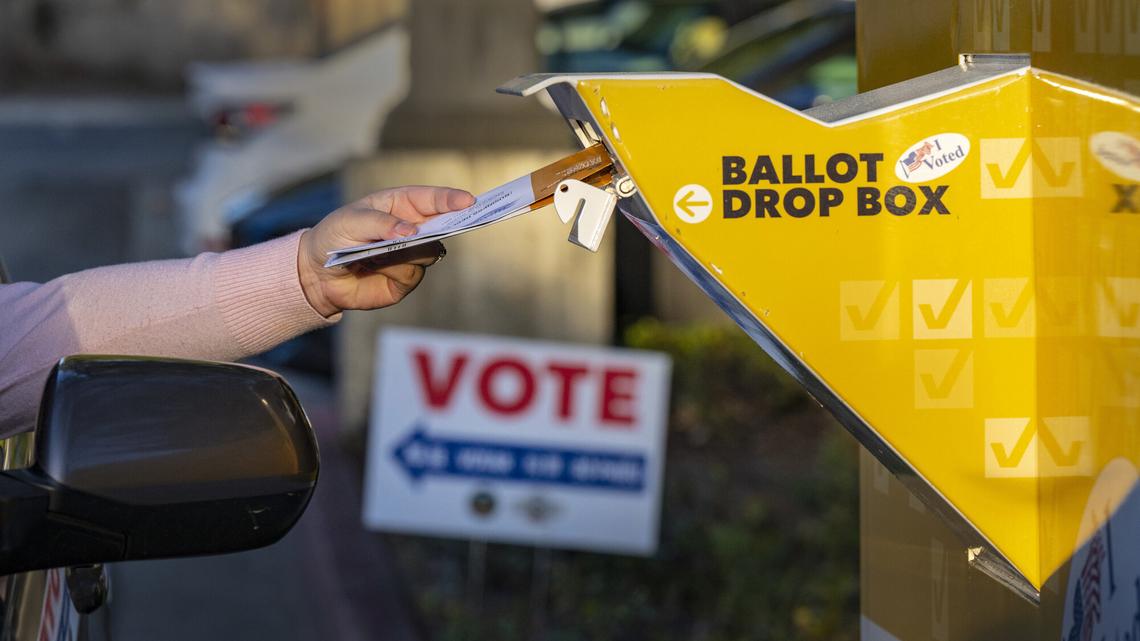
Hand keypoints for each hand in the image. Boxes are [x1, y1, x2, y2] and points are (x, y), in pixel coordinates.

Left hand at [298, 186, 474, 316]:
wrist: (318, 274)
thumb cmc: (333, 236)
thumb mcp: (350, 221)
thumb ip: (381, 223)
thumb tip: (411, 232)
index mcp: (399, 205)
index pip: (430, 199)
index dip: (450, 199)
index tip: (468, 201)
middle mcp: (410, 228)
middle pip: (442, 225)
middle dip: (454, 223)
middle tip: (467, 220)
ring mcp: (410, 254)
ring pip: (429, 252)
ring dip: (411, 250)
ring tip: (382, 251)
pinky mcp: (405, 279)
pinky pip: (412, 273)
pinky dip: (396, 270)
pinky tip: (376, 267)